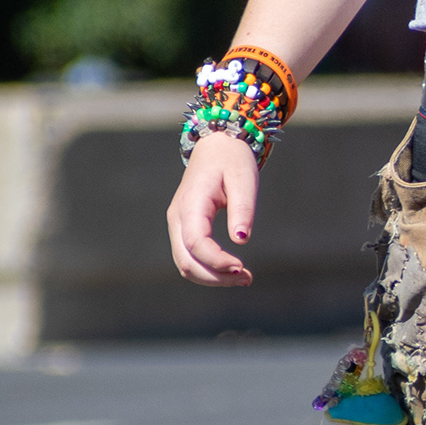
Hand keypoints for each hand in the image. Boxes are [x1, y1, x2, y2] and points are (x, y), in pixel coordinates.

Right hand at [168, 134, 260, 284]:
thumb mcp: (243, 179)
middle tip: (247, 278)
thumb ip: (242, 209)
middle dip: (216, 277)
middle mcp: (178, 217)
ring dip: (212, 277)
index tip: (242, 267)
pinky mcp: (184, 228)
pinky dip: (209, 269)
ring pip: (185, 264)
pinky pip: (190, 257)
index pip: (196, 243)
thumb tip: (241, 239)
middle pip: (186, 261)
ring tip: (244, 277)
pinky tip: (232, 269)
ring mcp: (178, 224)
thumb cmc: (232, 160)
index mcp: (191, 203)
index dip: (217, 261)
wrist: (216, 146)